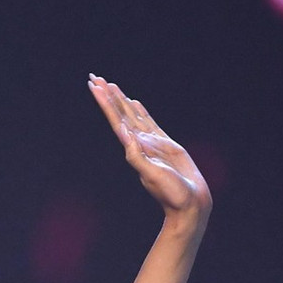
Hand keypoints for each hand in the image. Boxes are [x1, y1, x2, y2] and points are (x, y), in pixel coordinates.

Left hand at [89, 75, 211, 226]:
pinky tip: (135, 104)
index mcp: (134, 149)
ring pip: (133, 115)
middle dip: (107, 96)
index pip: (116, 120)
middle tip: (94, 77)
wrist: (188, 205)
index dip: (105, 103)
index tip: (94, 86)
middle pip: (120, 114)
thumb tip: (125, 137)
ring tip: (110, 85)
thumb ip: (138, 157)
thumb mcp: (153, 175)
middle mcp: (140, 144)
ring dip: (120, 100)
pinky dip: (140, 111)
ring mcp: (152, 143)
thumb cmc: (172, 194)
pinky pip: (149, 122)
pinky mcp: (165, 144)